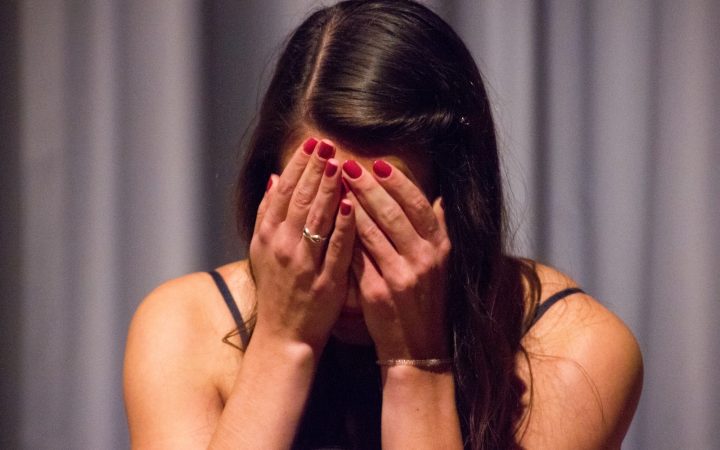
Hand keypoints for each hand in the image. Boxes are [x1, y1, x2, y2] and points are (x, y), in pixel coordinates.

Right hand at [249, 138, 355, 352]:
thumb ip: (267, 214)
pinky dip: (341, 225)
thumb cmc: (276, 290)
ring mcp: (303, 263)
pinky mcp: (324, 281)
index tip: (312, 144)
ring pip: (316, 219)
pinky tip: (350, 204)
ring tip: (340, 164)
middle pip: (299, 199)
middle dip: (315, 169)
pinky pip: (334, 248)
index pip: (283, 192)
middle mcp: (282, 246)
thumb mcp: (262, 250)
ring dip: (328, 189)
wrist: (283, 335)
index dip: (298, 165)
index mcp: (267, 236)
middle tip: (328, 144)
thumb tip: (272, 178)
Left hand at [341, 159, 450, 360]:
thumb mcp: (441, 264)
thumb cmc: (425, 300)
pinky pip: (356, 256)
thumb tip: (440, 197)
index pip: (418, 205)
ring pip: (371, 232)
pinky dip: (343, 236)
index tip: (378, 164)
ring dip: (350, 205)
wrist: (417, 347)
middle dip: (368, 186)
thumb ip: (437, 230)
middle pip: (392, 213)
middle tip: (347, 166)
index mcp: (439, 248)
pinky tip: (329, 221)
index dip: (397, 182)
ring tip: (333, 186)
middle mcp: (424, 260)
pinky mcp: (378, 292)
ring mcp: (401, 276)